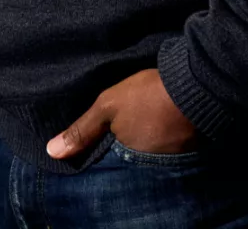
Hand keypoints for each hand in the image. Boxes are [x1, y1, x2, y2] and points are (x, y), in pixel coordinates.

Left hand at [47, 69, 197, 158]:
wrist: (196, 84)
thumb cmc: (147, 95)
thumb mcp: (108, 106)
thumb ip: (82, 130)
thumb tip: (51, 152)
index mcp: (130, 157)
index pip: (112, 163)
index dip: (108, 151)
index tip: (106, 140)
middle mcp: (152, 164)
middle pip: (135, 158)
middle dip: (130, 147)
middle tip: (129, 128)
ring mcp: (174, 156)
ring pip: (155, 151)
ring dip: (150, 140)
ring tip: (147, 123)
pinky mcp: (191, 146)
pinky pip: (173, 145)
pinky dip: (168, 136)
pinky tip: (165, 121)